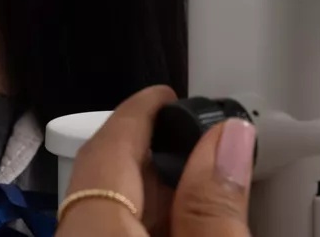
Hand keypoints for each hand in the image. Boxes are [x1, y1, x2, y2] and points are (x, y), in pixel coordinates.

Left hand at [56, 85, 255, 236]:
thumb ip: (213, 206)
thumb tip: (226, 140)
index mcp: (92, 232)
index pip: (105, 151)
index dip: (138, 114)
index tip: (165, 96)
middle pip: (101, 181)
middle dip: (148, 154)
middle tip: (193, 135)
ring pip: (102, 212)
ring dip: (148, 194)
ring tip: (198, 182)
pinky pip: (104, 234)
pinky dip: (139, 222)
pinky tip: (177, 225)